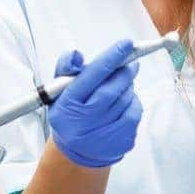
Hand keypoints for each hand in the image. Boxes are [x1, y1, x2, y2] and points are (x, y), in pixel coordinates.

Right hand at [49, 41, 143, 168]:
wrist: (78, 150)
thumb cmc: (70, 112)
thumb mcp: (59, 90)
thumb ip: (66, 68)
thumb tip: (77, 54)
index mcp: (67, 105)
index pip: (91, 76)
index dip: (111, 58)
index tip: (126, 44)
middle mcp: (83, 122)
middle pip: (112, 88)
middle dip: (124, 72)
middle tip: (130, 63)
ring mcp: (103, 135)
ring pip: (126, 99)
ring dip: (127, 86)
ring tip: (121, 85)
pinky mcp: (121, 142)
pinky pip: (135, 113)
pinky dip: (133, 102)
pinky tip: (124, 102)